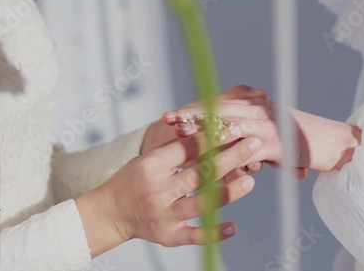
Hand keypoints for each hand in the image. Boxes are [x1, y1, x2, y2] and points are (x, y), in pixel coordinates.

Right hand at [76, 130, 261, 256]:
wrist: (110, 212)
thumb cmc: (134, 180)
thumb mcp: (150, 158)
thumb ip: (178, 148)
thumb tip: (213, 130)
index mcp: (151, 166)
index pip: (187, 148)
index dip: (214, 137)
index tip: (235, 128)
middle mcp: (158, 191)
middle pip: (200, 173)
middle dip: (230, 157)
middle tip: (253, 145)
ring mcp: (164, 215)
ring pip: (201, 203)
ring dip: (228, 192)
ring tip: (250, 180)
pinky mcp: (168, 236)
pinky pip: (194, 236)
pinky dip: (214, 232)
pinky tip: (233, 227)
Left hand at [162, 86, 361, 172]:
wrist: (335, 142)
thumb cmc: (305, 141)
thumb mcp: (275, 136)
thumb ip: (255, 140)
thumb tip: (240, 155)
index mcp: (257, 108)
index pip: (221, 105)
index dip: (197, 110)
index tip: (174, 114)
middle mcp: (260, 112)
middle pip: (219, 111)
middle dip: (192, 116)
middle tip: (167, 120)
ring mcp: (267, 127)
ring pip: (229, 126)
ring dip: (202, 131)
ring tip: (180, 135)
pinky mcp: (276, 144)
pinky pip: (247, 148)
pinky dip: (227, 154)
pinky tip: (209, 160)